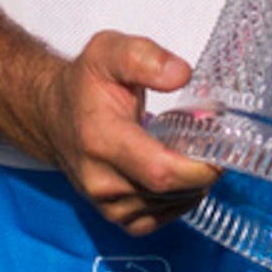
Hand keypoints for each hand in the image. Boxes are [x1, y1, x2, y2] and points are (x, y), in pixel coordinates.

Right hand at [31, 31, 219, 234]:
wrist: (52, 114)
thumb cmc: (84, 85)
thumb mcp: (108, 52)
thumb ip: (145, 58)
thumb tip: (181, 74)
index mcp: (101, 138)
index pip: (161, 172)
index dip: (199, 167)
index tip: (219, 146)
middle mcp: (100, 178)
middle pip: (170, 191)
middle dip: (201, 171)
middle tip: (211, 143)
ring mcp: (105, 202)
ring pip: (168, 206)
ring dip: (191, 184)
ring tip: (189, 152)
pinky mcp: (113, 215)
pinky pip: (157, 219)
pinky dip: (177, 201)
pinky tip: (177, 175)